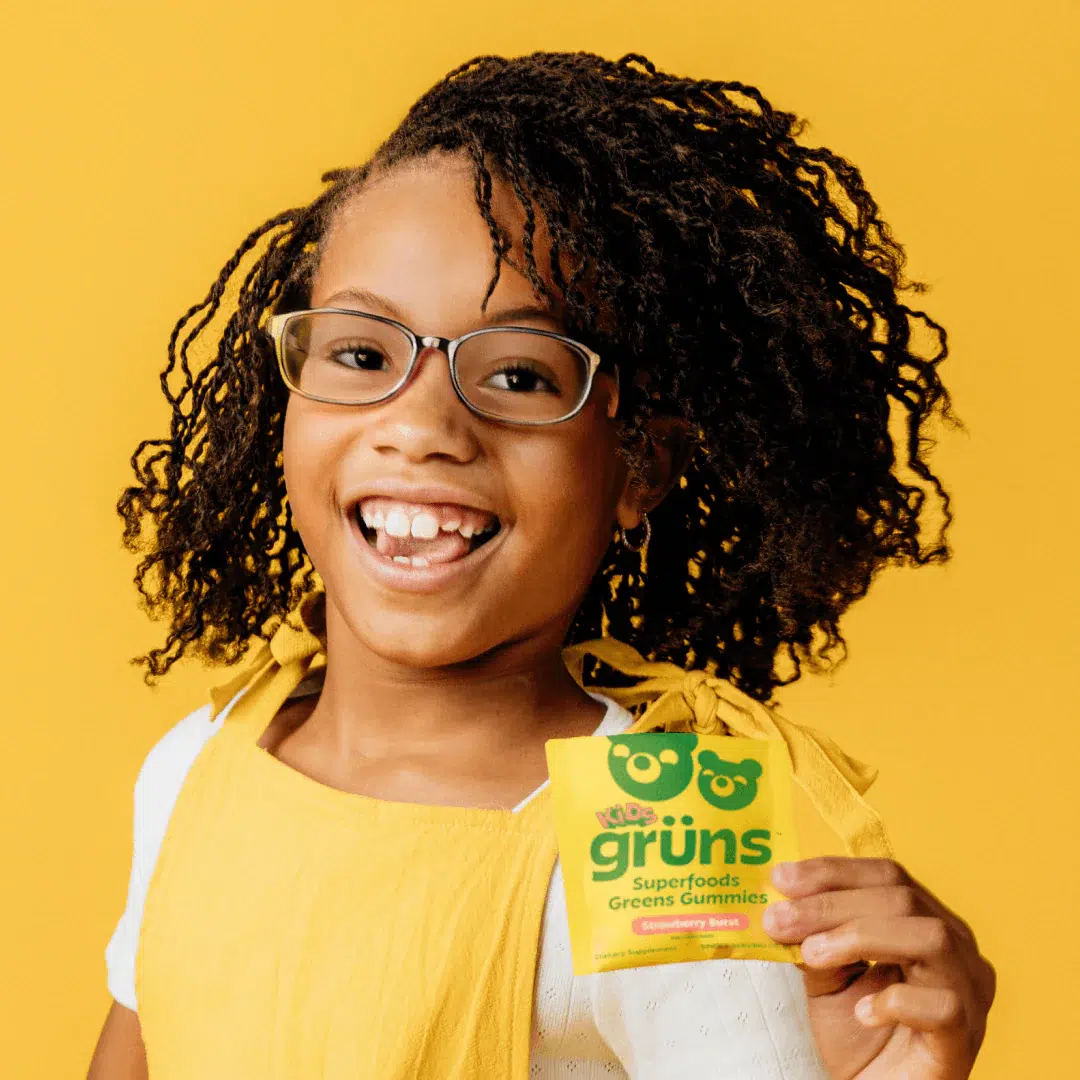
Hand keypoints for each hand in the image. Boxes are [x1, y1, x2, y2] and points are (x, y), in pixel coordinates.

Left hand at [762, 857, 995, 1079]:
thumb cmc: (857, 1036)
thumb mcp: (825, 977)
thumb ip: (813, 939)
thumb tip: (781, 905)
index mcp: (925, 921)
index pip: (886, 875)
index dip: (832, 872)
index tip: (781, 879)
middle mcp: (957, 949)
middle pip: (902, 899)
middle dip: (832, 904)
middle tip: (780, 921)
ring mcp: (968, 992)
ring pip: (929, 938)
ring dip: (861, 936)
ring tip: (812, 955)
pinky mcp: (965, 1038)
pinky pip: (943, 1005)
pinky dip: (896, 1000)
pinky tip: (863, 1011)